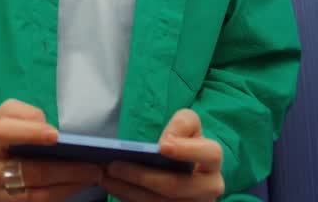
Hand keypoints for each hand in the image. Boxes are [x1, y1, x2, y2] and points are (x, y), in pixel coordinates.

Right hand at [0, 99, 103, 200]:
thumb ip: (23, 114)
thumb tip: (49, 130)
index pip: (3, 133)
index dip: (30, 133)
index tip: (57, 136)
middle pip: (30, 171)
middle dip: (67, 169)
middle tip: (94, 165)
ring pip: (36, 195)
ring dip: (68, 187)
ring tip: (91, 178)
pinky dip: (58, 197)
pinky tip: (75, 189)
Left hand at [100, 109, 224, 200]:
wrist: (187, 169)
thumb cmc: (185, 143)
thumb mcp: (188, 126)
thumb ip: (183, 123)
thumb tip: (167, 140)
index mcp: (213, 162)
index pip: (210, 154)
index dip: (187, 150)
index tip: (162, 145)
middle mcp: (208, 188)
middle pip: (174, 186)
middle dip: (140, 176)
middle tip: (113, 165)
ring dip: (127, 190)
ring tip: (104, 176)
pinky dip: (128, 199)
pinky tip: (111, 186)